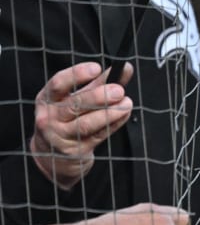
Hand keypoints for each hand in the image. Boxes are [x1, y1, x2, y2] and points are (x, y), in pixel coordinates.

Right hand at [29, 62, 133, 189]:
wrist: (55, 156)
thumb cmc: (67, 119)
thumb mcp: (75, 99)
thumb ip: (99, 83)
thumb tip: (125, 68)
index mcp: (46, 99)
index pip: (58, 84)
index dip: (76, 74)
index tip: (97, 68)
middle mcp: (50, 117)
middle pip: (74, 105)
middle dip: (98, 96)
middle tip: (119, 89)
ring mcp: (61, 136)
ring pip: (86, 124)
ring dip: (109, 113)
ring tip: (127, 103)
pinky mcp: (76, 150)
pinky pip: (98, 136)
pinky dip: (114, 124)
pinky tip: (125, 114)